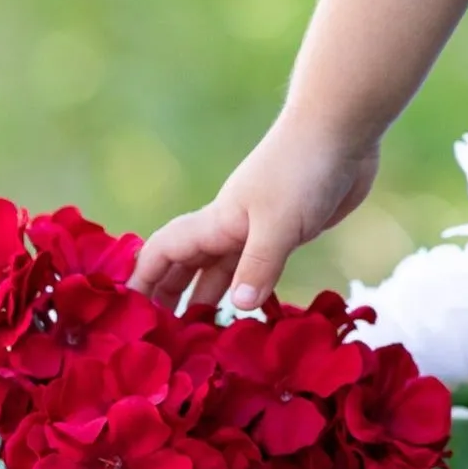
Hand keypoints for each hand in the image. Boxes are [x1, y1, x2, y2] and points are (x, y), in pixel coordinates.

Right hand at [133, 122, 380, 314]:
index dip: (142, 279)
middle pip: (188, 267)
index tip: (126, 312)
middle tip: (162, 339)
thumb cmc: (302, 168)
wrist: (341, 130)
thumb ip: (258, 265)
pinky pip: (258, 269)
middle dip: (170, 298)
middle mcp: (230, 227)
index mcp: (216, 222)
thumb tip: (236, 308)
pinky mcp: (289, 233)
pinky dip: (250, 292)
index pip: (163, 252)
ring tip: (201, 338)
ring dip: (210, 300)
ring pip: (224, 271)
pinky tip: (253, 311)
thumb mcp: (279, 222)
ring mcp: (259, 230)